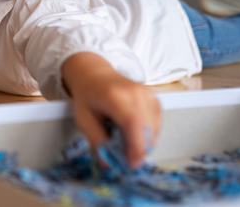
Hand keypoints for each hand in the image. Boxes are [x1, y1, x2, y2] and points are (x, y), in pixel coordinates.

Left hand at [62, 52, 160, 168]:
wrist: (95, 74)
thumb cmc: (88, 95)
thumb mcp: (84, 119)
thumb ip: (97, 142)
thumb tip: (108, 165)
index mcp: (115, 96)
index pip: (133, 123)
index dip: (136, 146)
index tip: (131, 163)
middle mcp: (136, 93)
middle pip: (147, 130)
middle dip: (137, 150)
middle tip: (121, 155)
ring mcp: (149, 96)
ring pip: (154, 132)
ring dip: (141, 143)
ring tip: (120, 136)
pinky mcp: (156, 101)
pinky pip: (156, 127)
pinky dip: (145, 135)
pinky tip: (128, 130)